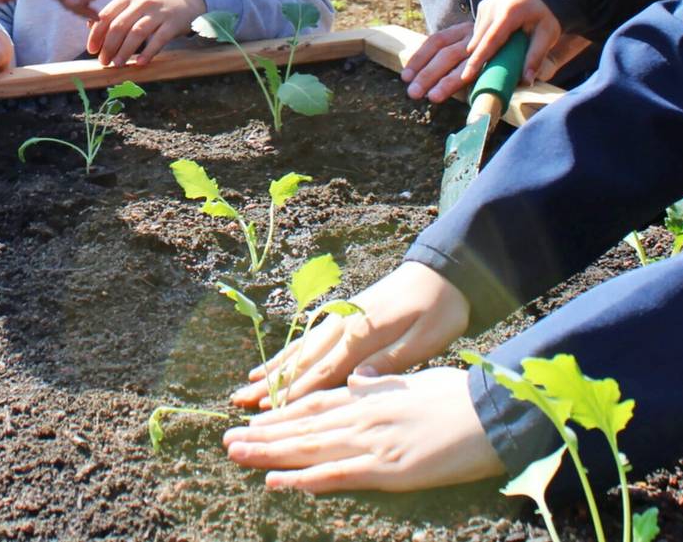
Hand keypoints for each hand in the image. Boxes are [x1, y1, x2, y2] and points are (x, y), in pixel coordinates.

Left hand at [86, 0, 204, 66]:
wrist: (189, 0)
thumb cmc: (155, 5)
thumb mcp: (134, 3)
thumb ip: (114, 13)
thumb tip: (90, 27)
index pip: (106, 15)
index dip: (96, 34)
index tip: (92, 49)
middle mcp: (142, 2)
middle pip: (119, 25)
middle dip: (108, 45)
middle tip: (103, 61)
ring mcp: (159, 12)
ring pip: (137, 33)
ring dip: (124, 51)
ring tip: (117, 64)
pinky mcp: (173, 23)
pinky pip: (158, 40)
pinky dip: (148, 52)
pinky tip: (140, 63)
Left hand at [222, 367, 502, 493]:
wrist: (492, 412)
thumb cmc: (461, 397)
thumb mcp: (415, 381)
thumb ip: (384, 382)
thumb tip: (362, 376)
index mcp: (371, 395)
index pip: (315, 404)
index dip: (283, 413)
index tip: (254, 419)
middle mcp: (363, 414)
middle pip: (303, 425)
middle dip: (264, 433)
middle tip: (228, 439)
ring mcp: (372, 440)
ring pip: (310, 446)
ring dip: (270, 451)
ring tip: (237, 454)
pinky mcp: (387, 467)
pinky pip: (337, 474)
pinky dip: (304, 478)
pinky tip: (276, 481)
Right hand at [232, 261, 467, 409]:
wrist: (443, 272)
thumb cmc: (439, 310)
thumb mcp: (425, 339)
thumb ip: (388, 361)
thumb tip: (355, 382)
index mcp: (362, 335)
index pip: (323, 371)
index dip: (295, 393)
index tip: (268, 411)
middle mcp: (343, 326)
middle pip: (301, 361)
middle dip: (271, 385)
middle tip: (240, 402)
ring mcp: (340, 319)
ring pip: (300, 349)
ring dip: (273, 369)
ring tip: (247, 385)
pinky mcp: (343, 315)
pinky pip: (308, 338)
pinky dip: (288, 353)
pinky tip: (274, 362)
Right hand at [403, 0, 585, 103]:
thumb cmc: (542, 14)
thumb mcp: (548, 32)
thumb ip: (535, 55)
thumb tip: (526, 80)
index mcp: (506, 17)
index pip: (488, 43)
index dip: (475, 62)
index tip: (462, 79)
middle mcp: (482, 17)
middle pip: (456, 47)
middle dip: (436, 72)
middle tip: (419, 93)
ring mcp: (471, 19)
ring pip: (441, 41)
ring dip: (422, 63)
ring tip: (407, 81)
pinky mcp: (465, 23)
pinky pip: (441, 38)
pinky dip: (425, 53)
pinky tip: (410, 66)